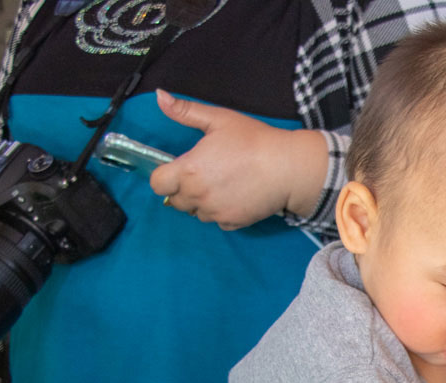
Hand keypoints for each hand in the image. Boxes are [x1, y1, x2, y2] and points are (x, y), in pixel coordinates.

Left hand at [149, 89, 326, 228]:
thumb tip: (159, 96)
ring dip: (201, 203)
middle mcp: (197, 195)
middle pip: (175, 201)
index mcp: (188, 170)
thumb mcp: (218, 119)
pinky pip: (217, 222)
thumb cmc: (253, 140)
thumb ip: (185, 111)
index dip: (164, 176)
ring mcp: (215, 212)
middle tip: (204, 175)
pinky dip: (221, 212)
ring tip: (221, 186)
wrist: (287, 168)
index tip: (178, 169)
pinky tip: (234, 197)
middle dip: (183, 190)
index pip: (158, 184)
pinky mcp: (233, 223)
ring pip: (196, 213)